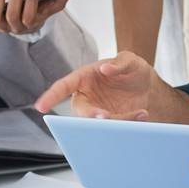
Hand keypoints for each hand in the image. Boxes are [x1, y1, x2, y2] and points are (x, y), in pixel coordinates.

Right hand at [36, 50, 155, 118]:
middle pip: (80, 111)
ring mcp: (98, 111)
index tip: (41, 107)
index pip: (63, 86)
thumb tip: (105, 68)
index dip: (51, 97)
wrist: (148, 85)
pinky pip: (115, 127)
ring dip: (117, 121)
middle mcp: (87, 97)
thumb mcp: (129, 60)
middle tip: (105, 117)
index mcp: (83, 78)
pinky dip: (129, 124)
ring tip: (138, 113)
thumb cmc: (133, 69)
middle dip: (90, 116)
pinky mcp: (111, 122)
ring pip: (98, 123)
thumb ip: (119, 63)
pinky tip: (142, 114)